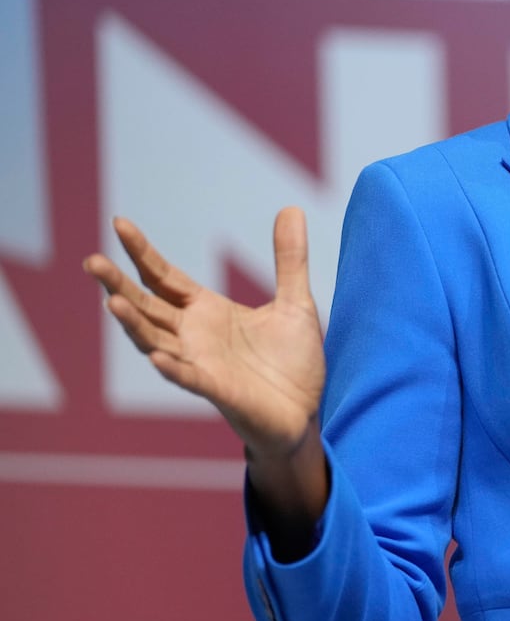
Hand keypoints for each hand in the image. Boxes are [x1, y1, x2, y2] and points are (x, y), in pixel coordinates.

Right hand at [84, 209, 325, 458]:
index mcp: (206, 312)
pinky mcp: (217, 390)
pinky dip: (173, 367)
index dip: (142, 253)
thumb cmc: (293, 361)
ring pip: (155, 341)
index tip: (118, 223)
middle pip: (146, 306)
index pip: (164, 277)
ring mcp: (200, 364)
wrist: (306, 412)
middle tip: (91, 261)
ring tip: (112, 302)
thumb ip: (289, 259)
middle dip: (118, 285)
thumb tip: (291, 208)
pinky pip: (189, 378)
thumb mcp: (296, 302)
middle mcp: (193, 336)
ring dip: (134, 324)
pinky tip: (159, 356)